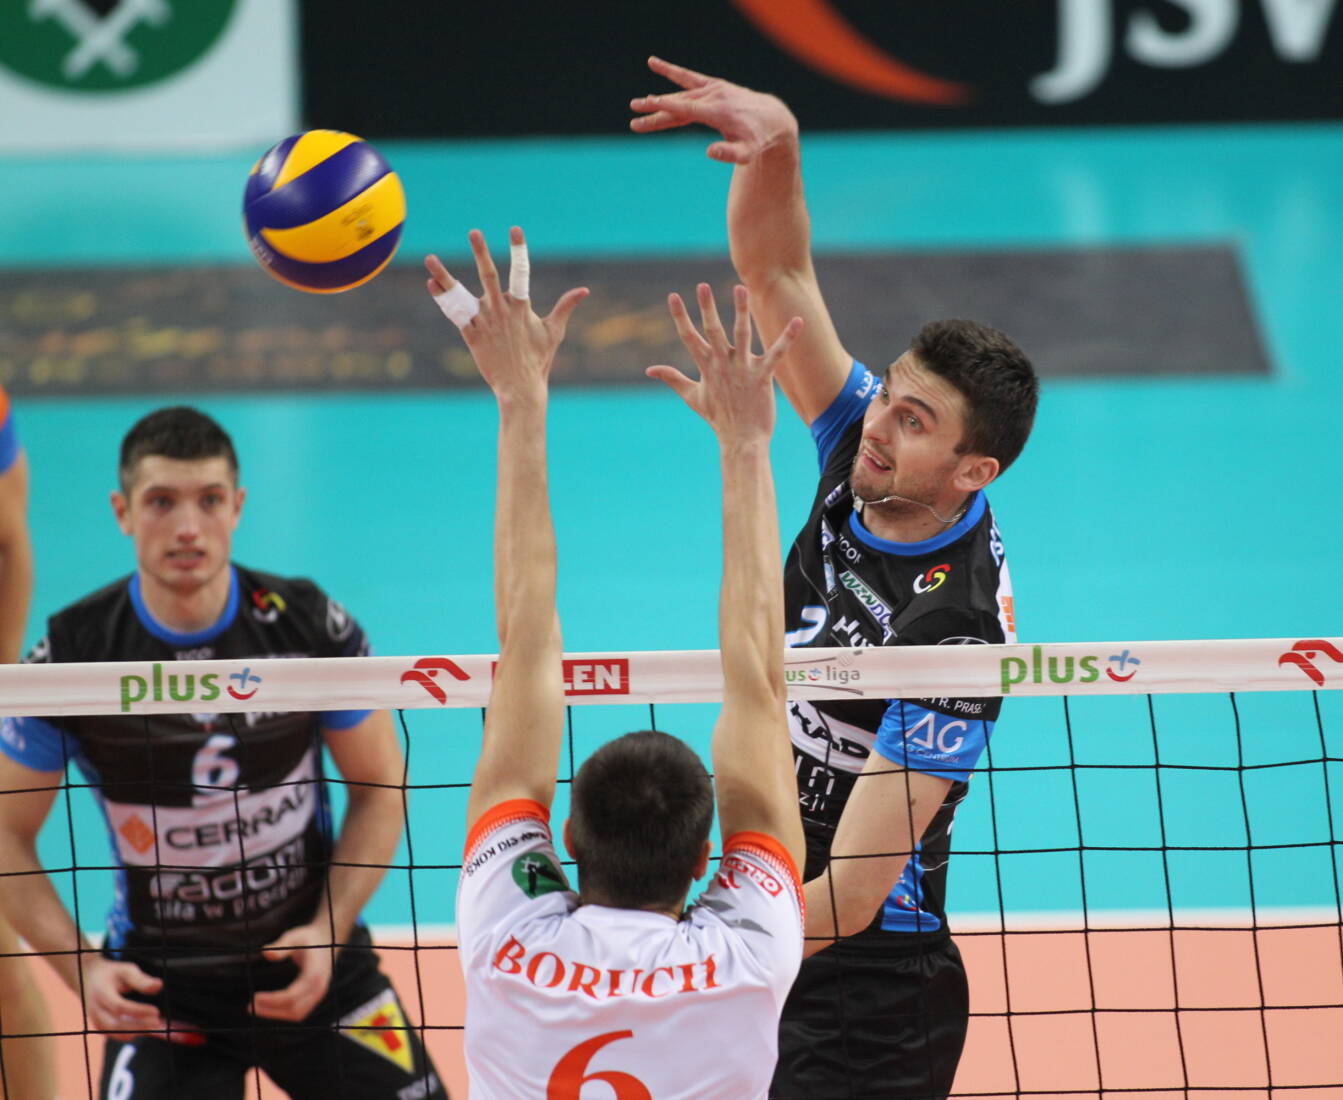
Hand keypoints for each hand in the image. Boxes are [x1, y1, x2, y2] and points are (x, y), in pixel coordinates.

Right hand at [80, 954, 198, 1042]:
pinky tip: (145, 1031)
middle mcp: (95, 1009)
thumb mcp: (126, 970)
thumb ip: (141, 979)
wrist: (88, 978)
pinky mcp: (99, 1025)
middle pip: (114, 1024)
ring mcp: (95, 1019)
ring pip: (112, 1032)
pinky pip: (112, 1034)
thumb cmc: (111, 973)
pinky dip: (129, 1034)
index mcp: (102, 993)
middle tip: (157, 1023)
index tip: (156, 1011)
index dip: (138, 1011)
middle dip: (137, 1026)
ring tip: (154, 1029)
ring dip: (134, 1032)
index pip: (119, 1006)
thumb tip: (159, 986)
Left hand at [250, 923, 334, 1021]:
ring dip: (276, 1014)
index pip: (292, 995)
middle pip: (294, 1009)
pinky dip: (283, 1013)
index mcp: (314, 973)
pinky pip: (299, 1012)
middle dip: (271, 1010)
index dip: (272, 1000)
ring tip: (256, 1009)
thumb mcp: (294, 936)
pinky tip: (268, 1007)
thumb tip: (265, 954)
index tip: (255, 997)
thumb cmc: (307, 938)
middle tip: (249, 1007)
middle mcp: (319, 987)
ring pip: (297, 1014)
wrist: (327, 940)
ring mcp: (319, 994)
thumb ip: (281, 946)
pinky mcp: (315, 997)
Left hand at [424, 227, 586, 403]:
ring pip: (462, 294)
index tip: (515, 229)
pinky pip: (454, 315)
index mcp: (521, 308)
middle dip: (481, 253)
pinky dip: (443, 299)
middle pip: (489, 276)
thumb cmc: (539, 360)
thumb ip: (565, 307)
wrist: (520, 388)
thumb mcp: (554, 332)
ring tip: (430, 259)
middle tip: (474, 232)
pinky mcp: (471, 336)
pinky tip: (432, 284)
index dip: (519, 250)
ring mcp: (484, 323)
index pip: (521, 273)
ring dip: (445, 276)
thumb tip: (584, 290)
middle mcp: (501, 311)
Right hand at [629, 56, 797, 163]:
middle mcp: (714, 97)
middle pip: (679, 104)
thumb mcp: (747, 153)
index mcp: (719, 113)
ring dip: (658, 100)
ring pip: (680, 94)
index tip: (650, 104)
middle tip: (634, 115)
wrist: (771, 118)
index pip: (689, 109)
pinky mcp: (713, 85)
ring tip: (637, 103)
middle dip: (656, 110)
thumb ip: (730, 154)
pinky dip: (671, 72)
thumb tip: (709, 153)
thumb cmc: (757, 140)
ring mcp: (713, 89)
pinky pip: (689, 78)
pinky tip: (654, 63)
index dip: (668, 106)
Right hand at [647, 284, 801, 444]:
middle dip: (707, 308)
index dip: (680, 317)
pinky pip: (777, 353)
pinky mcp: (763, 377)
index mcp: (706, 368)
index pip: (689, 338)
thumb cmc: (719, 418)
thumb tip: (650, 369)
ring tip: (740, 288)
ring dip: (741, 311)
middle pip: (713, 331)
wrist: (742, 441)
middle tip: (702, 286)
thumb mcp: (692, 397)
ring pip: (742, 335)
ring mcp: (743, 370)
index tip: (672, 296)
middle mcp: (723, 365)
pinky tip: (798, 320)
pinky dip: (787, 338)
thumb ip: (673, 378)